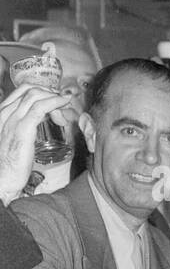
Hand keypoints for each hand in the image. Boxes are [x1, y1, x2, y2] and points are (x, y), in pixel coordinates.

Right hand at [0, 85, 73, 204]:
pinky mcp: (22, 129)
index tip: (56, 100)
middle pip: (30, 90)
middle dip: (50, 94)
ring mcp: (12, 120)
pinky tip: (64, 104)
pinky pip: (40, 108)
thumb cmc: (12, 162)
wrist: (2, 178)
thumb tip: (45, 119)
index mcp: (2, 113)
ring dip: (55, 98)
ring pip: (35, 95)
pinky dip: (55, 102)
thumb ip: (27, 126)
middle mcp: (4, 113)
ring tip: (65, 109)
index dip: (43, 91)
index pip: (22, 91)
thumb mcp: (18, 138)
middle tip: (63, 106)